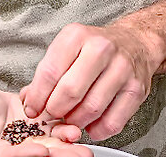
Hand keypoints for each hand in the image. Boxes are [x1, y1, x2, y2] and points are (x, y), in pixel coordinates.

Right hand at [0, 85, 90, 156]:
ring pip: (52, 145)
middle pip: (37, 156)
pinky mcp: (41, 128)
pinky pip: (56, 128)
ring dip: (67, 144)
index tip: (40, 151)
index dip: (25, 156)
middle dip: (58, 155)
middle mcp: (14, 151)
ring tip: (77, 137)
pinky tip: (74, 122)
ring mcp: (30, 141)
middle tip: (76, 153)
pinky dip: (65, 125)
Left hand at [21, 23, 160, 141]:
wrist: (135, 42)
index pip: (50, 72)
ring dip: (76, 122)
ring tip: (71, 119)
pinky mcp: (136, 89)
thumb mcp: (68, 48)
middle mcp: (101, 49)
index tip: (32, 108)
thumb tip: (28, 100)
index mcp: (77, 36)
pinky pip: (113, 122)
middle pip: (70, 92)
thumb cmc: (95, 48)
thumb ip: (47, 73)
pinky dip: (97, 130)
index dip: (37, 97)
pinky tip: (91, 125)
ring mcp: (122, 69)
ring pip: (91, 109)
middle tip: (52, 115)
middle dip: (55, 110)